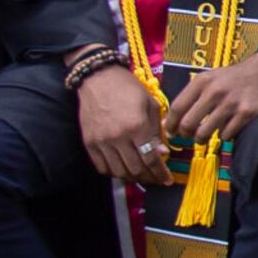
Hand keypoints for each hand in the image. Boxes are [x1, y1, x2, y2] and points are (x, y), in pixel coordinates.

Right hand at [78, 65, 173, 184]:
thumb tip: (161, 153)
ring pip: (119, 172)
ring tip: (142, 175)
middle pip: (136, 169)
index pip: (151, 159)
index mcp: (137, 126)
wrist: (98, 78)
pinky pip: (102, 167)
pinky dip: (114, 173)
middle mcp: (118, 137)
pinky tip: (123, 169)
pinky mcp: (90, 143)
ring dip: (133, 178)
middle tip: (156, 178)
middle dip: (149, 178)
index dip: (161, 173)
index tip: (167, 180)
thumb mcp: (150, 105)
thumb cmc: (128, 88)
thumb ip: (156, 131)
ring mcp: (102, 142)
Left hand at [163, 49, 257, 146]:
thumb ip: (192, 96)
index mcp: (202, 81)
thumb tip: (169, 120)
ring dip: (201, 139)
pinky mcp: (245, 114)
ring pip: (205, 133)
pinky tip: (226, 128)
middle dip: (185, 134)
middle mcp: (214, 92)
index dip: (170, 124)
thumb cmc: (233, 77)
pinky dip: (223, 135)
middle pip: (188, 123)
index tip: (169, 132)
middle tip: (188, 136)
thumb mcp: (210, 78)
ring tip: (203, 137)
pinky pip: (225, 134)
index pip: (178, 107)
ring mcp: (230, 104)